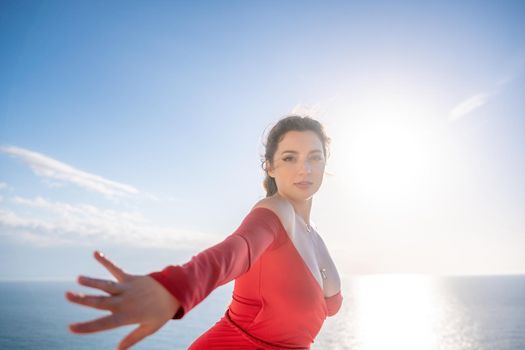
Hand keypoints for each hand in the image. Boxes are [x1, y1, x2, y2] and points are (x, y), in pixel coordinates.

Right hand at [65, 251, 179, 349]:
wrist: (175, 292)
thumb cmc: (161, 313)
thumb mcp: (149, 328)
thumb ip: (132, 338)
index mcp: (127, 316)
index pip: (103, 323)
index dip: (86, 327)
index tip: (70, 327)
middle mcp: (124, 302)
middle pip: (100, 302)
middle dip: (82, 299)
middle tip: (67, 295)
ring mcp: (127, 288)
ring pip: (105, 285)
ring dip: (91, 281)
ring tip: (79, 279)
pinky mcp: (130, 278)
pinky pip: (115, 269)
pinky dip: (106, 261)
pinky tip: (96, 253)